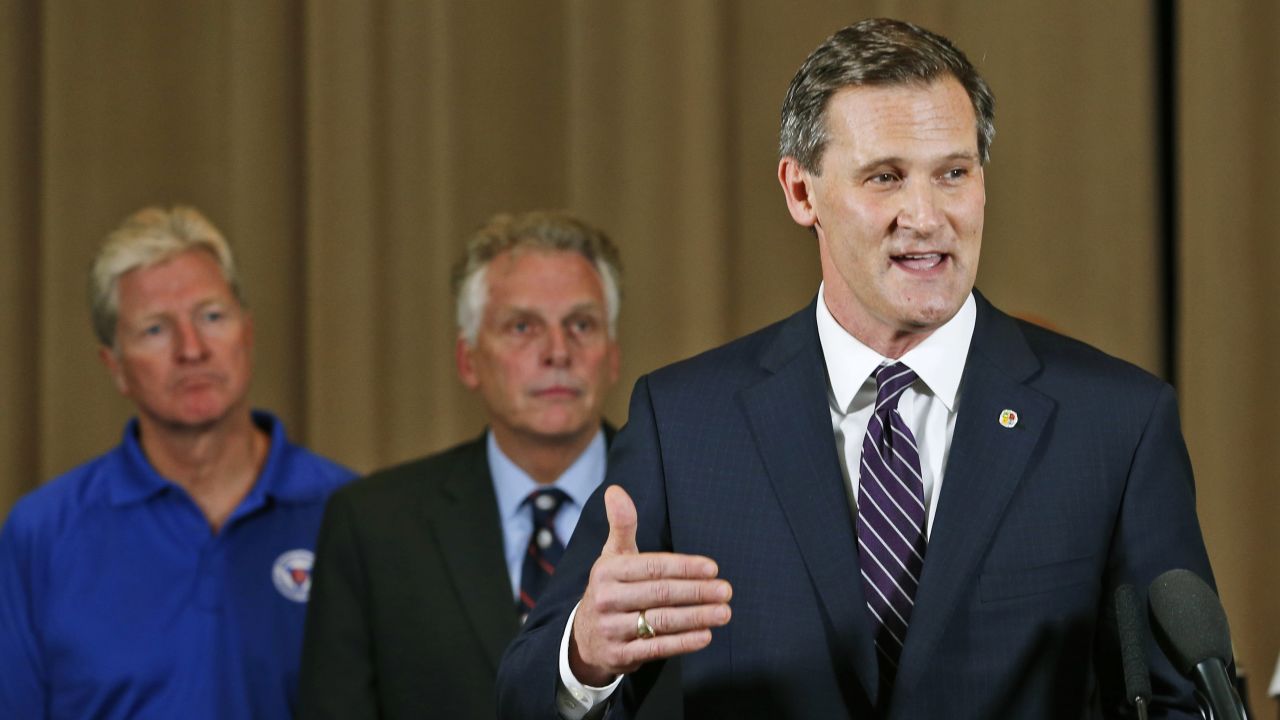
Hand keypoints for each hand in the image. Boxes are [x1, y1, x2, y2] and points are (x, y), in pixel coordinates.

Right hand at [568, 485, 731, 686]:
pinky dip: (683, 643)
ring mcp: (612, 628)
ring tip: (723, 612)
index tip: (712, 568)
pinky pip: (656, 648)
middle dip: (697, 592)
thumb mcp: (612, 556)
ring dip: (697, 617)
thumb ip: (621, 524)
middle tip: (726, 590)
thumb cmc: (610, 588)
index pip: (652, 567)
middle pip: (660, 594)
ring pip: (661, 621)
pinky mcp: (619, 655)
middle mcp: (607, 599)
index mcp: (608, 570)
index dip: (684, 567)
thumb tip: (616, 490)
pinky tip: (706, 636)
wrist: (584, 637)